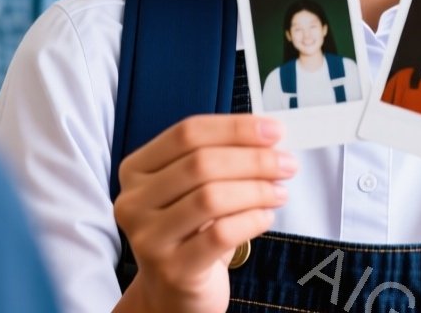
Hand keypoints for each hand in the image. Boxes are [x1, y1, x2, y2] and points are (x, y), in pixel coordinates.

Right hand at [113, 115, 296, 312]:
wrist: (173, 291)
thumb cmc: (190, 232)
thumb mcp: (194, 189)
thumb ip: (220, 158)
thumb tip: (268, 136)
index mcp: (136, 170)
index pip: (187, 133)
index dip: (234, 128)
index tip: (274, 130)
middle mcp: (133, 202)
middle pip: (200, 164)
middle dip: (254, 160)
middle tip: (286, 164)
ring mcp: (149, 238)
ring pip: (210, 198)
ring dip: (256, 190)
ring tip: (279, 192)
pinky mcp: (173, 269)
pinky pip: (221, 235)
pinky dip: (251, 220)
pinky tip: (266, 217)